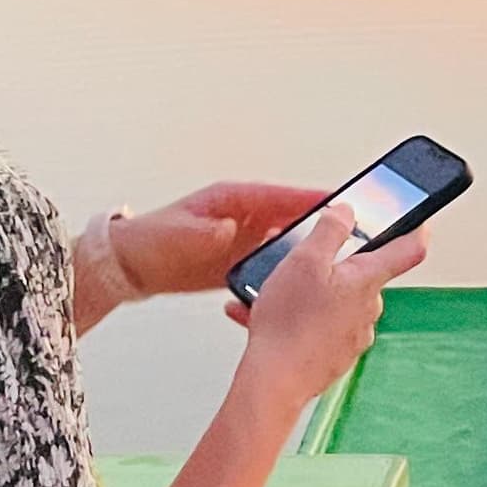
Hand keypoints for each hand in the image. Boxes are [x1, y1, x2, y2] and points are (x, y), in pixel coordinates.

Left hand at [106, 183, 328, 302]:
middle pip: (292, 219)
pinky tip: (302, 289)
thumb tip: (228, 230)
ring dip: (307, 253)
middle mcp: (244, 218)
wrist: (131, 267)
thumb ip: (204, 232)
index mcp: (234, 201)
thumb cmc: (151, 241)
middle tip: (354, 233)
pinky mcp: (239, 264)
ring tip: (336, 263)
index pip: (281, 197)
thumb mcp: (178, 234)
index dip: (312, 199)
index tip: (341, 201)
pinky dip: (287, 275)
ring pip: (286, 244)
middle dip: (321, 226)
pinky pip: (271, 267)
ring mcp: (244, 241)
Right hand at [231, 206, 429, 409]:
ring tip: (277, 291)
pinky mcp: (336, 354)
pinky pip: (323, 325)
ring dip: (313, 290)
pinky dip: (302, 316)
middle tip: (305, 254)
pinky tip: (273, 316)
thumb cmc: (290, 325)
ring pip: (338, 299)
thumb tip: (347, 212)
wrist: (275, 383)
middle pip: (363, 273)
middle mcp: (368, 309)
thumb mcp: (304, 260)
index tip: (416, 217)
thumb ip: (329, 230)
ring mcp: (354, 334)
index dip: (416, 227)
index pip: (409, 249)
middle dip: (336, 260)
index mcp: (367, 280)